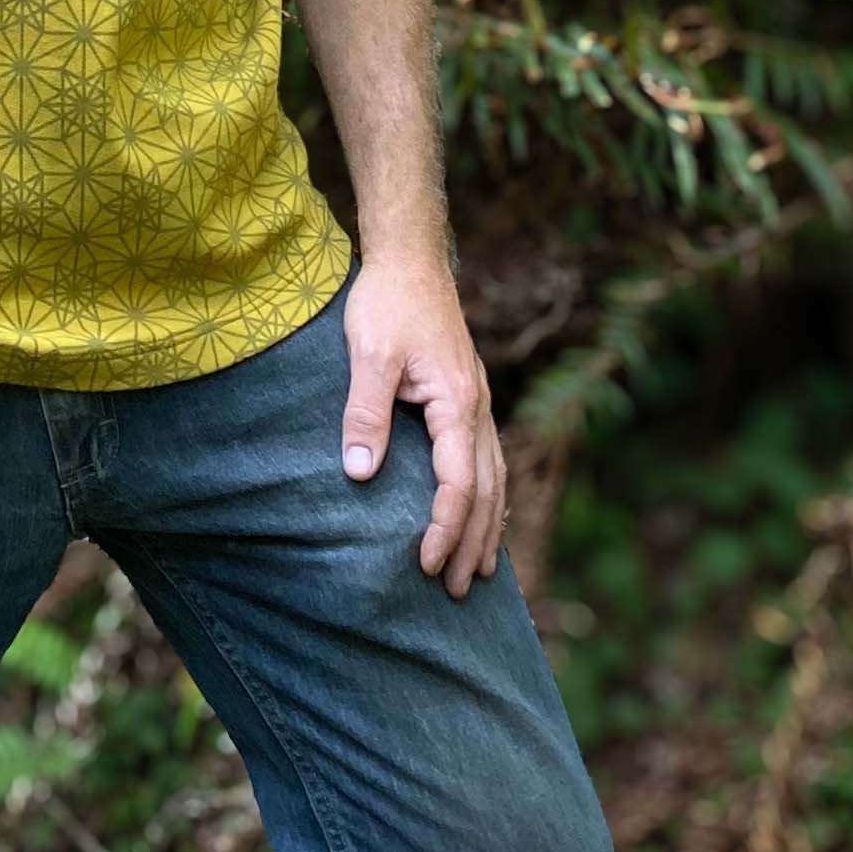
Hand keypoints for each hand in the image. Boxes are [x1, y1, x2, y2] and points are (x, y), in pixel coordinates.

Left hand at [339, 253, 506, 597]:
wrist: (411, 260)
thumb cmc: (387, 302)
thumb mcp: (368, 354)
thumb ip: (365, 412)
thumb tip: (357, 473)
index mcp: (458, 403)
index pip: (459, 483)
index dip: (446, 528)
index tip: (428, 565)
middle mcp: (478, 409)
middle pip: (487, 491)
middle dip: (473, 543)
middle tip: (459, 592)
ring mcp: (478, 404)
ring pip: (495, 479)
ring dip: (487, 528)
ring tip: (480, 573)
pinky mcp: (469, 399)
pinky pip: (489, 461)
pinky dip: (489, 498)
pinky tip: (484, 518)